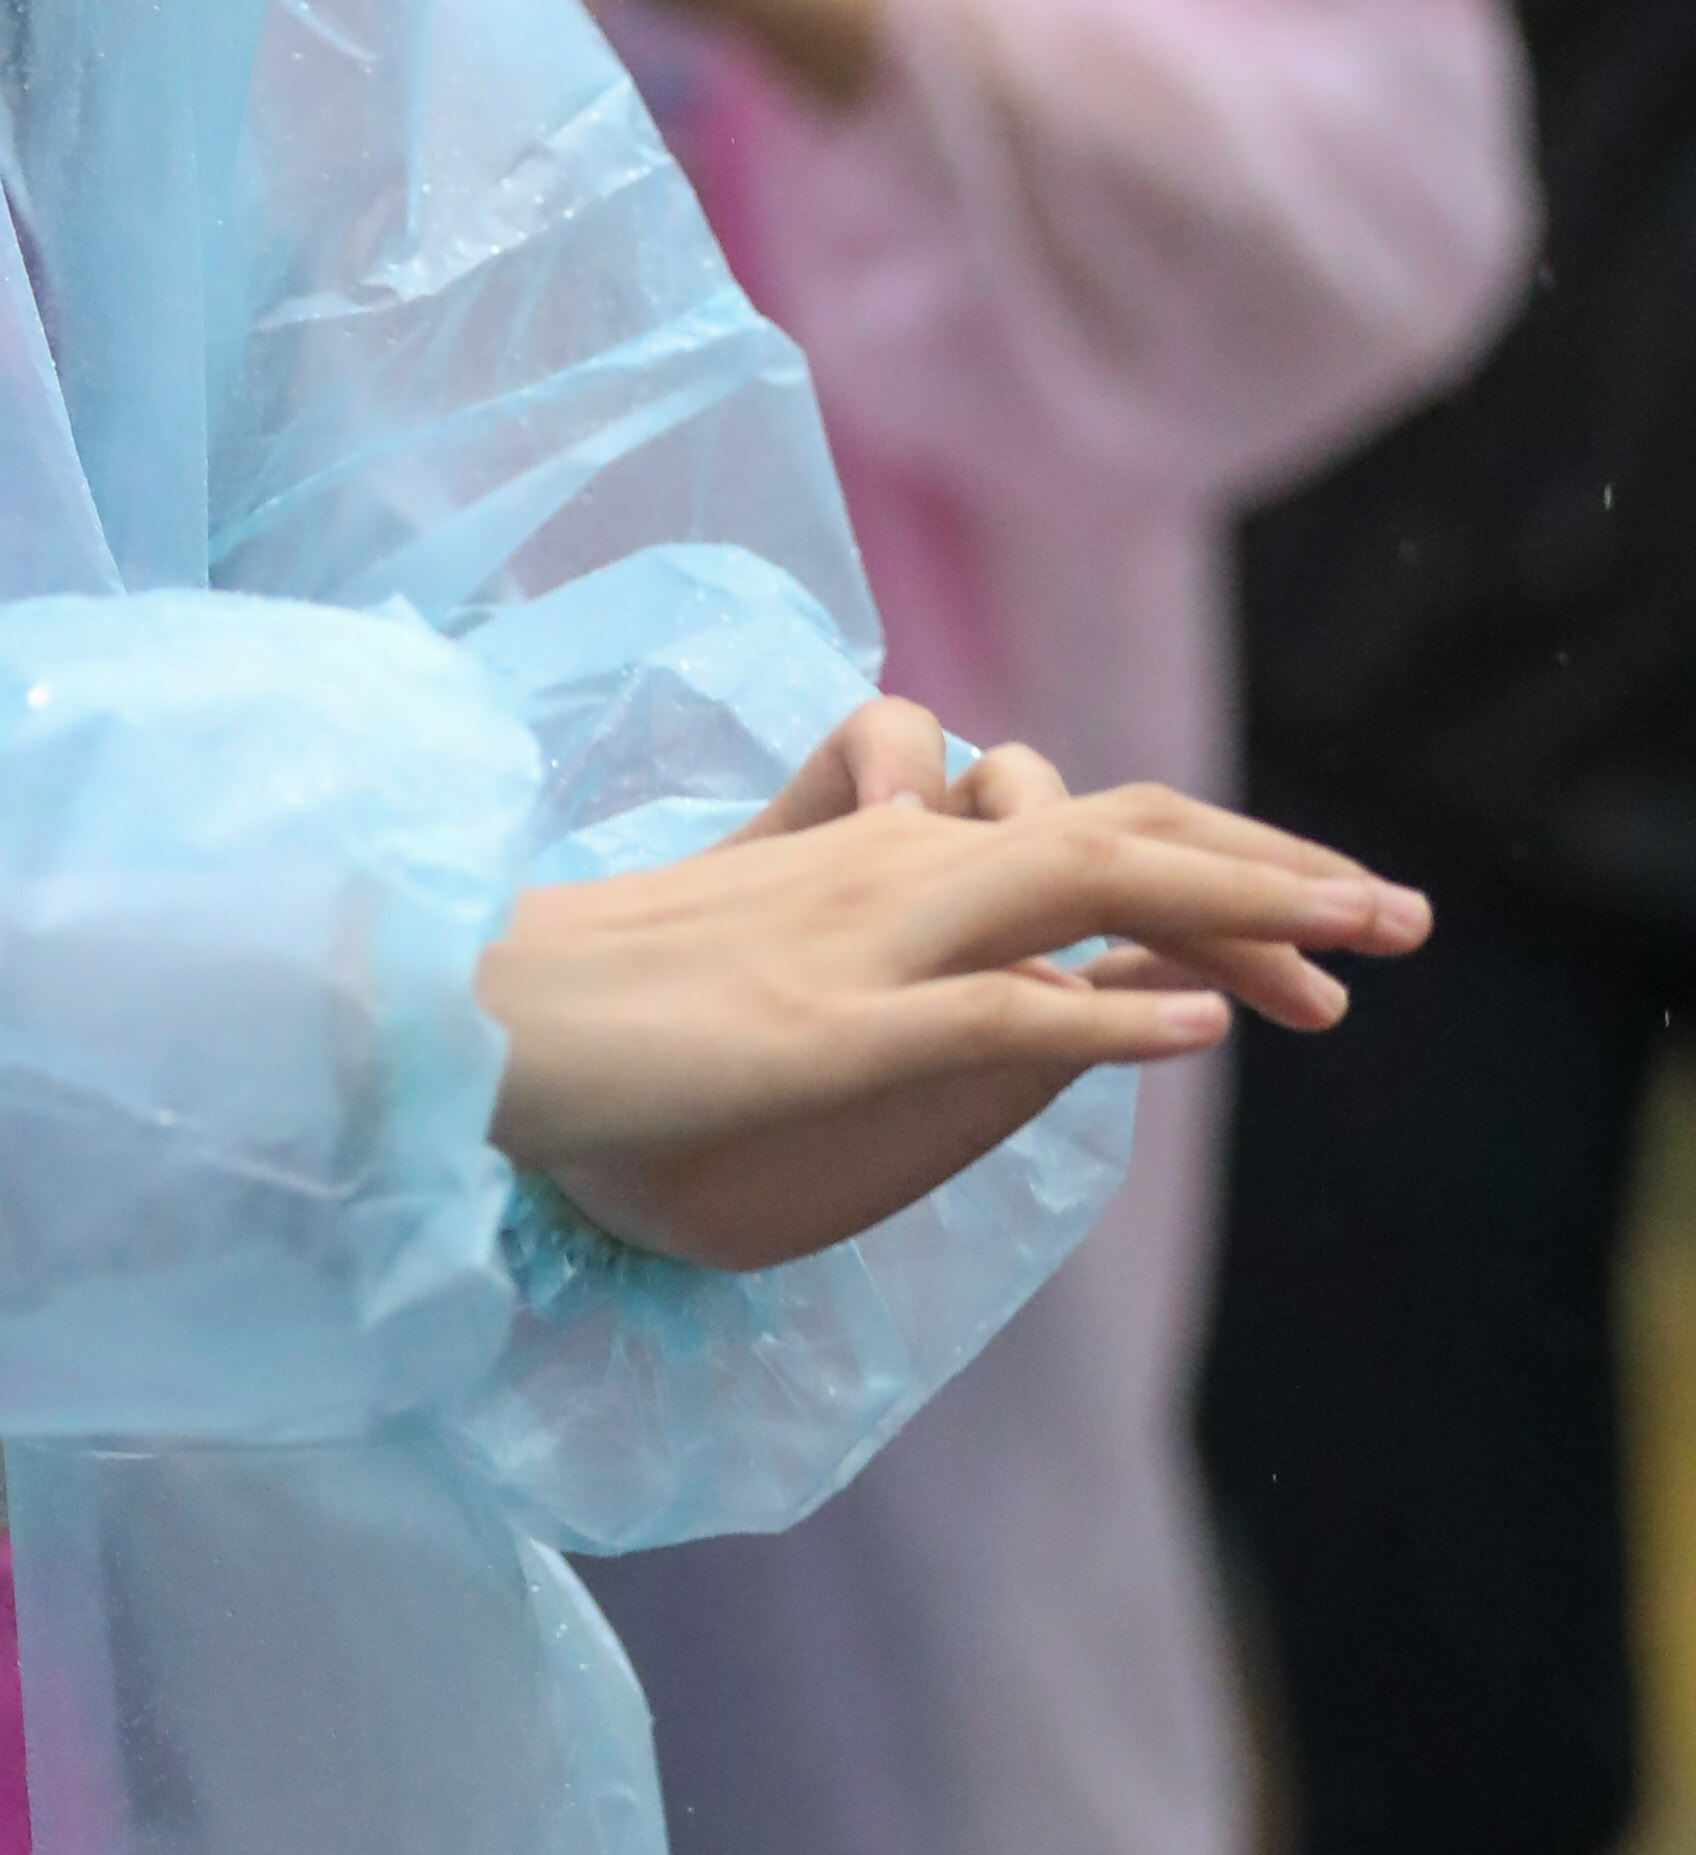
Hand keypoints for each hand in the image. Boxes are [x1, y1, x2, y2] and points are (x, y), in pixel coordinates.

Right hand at [479, 695, 1425, 1277]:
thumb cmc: (586, 992)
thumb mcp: (760, 937)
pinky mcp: (816, 1027)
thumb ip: (867, 911)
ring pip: (1080, 885)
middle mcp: (887, 870)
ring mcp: (855, 943)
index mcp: (876, 852)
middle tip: (1402, 922)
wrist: (452, 1007)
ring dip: (1236, 912)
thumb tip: (971, 927)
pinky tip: (1193, 1034)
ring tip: (1356, 952)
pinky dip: (1098, 1016)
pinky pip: (982, 1009)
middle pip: (1120, 831)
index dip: (1219, 859)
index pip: (1082, 820)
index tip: (1323, 919)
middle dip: (1278, 869)